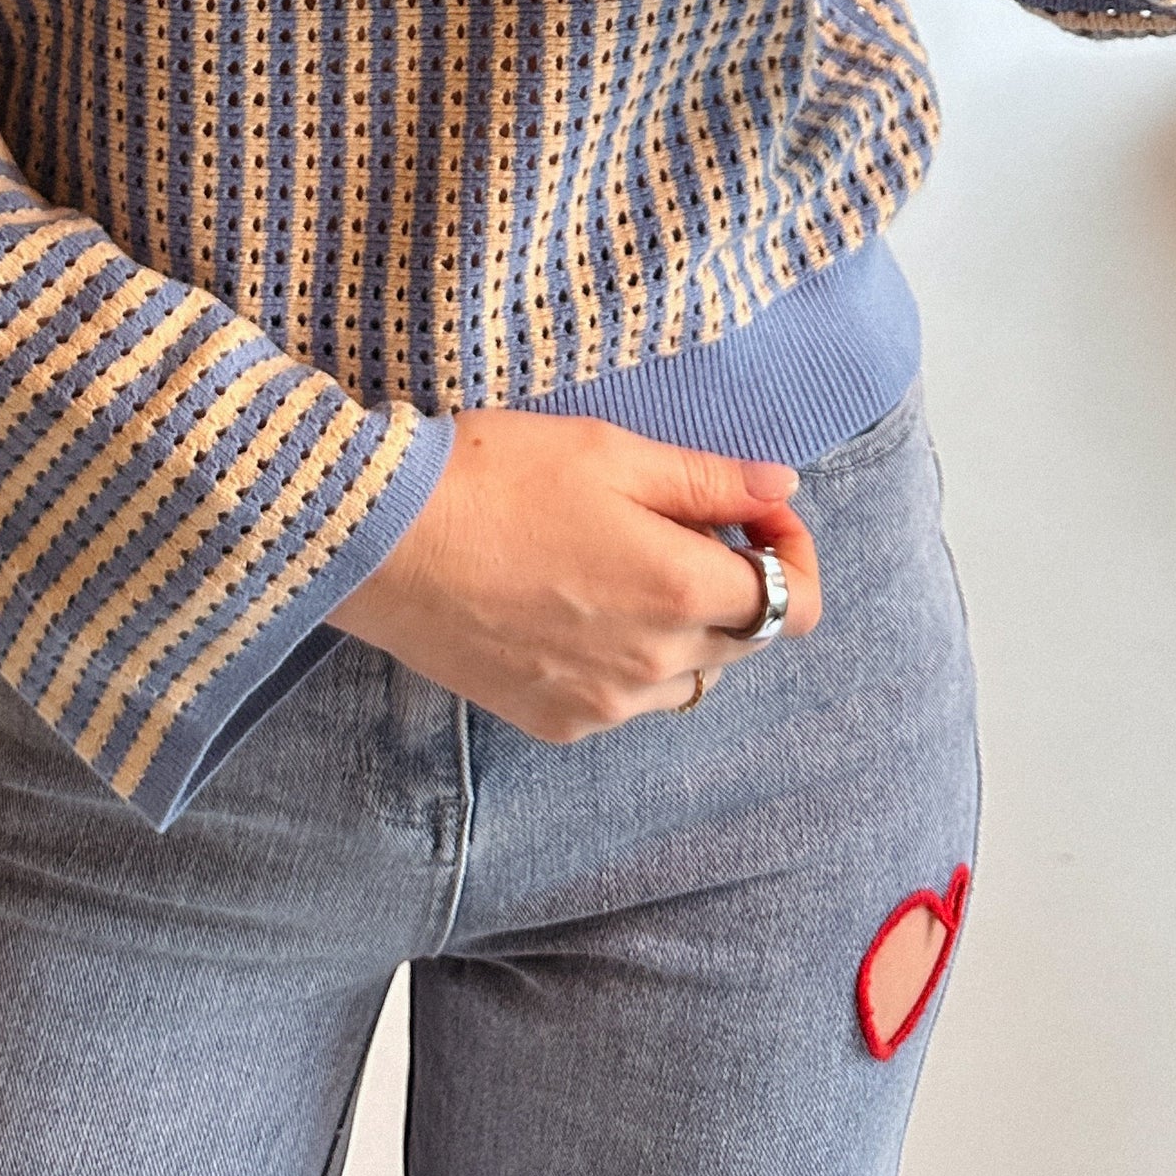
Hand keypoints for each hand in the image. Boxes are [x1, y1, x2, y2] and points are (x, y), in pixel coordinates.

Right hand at [326, 408, 819, 739]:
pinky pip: (626, 699)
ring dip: (682, 626)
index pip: (793, 605)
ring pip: (687, 676)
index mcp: (680, 592)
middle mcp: (654, 666)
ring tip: (618, 562)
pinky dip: (626, 659)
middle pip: (744, 639)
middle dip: (733, 579)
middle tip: (673, 519)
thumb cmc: (495, 478)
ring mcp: (604, 706)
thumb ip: (709, 479)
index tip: (753, 513)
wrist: (382, 542)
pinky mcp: (556, 722)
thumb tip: (782, 489)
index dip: (790, 553)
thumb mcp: (611, 453)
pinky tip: (573, 604)